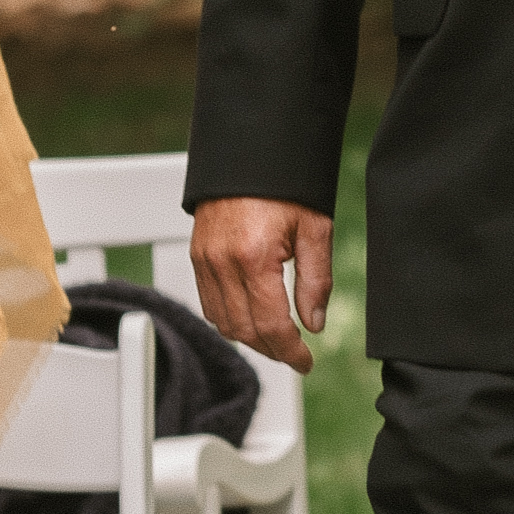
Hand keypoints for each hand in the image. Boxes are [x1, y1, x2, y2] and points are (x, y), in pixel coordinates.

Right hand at [190, 191, 331, 365]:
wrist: (251, 150)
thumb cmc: (287, 185)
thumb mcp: (315, 228)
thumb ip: (315, 280)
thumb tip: (314, 324)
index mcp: (255, 257)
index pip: (271, 325)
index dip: (290, 351)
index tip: (306, 362)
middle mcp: (223, 263)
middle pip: (245, 330)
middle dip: (272, 349)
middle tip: (295, 354)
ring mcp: (205, 260)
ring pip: (223, 322)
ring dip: (250, 338)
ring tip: (277, 340)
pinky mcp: (197, 255)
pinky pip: (209, 304)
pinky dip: (230, 319)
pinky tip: (251, 318)